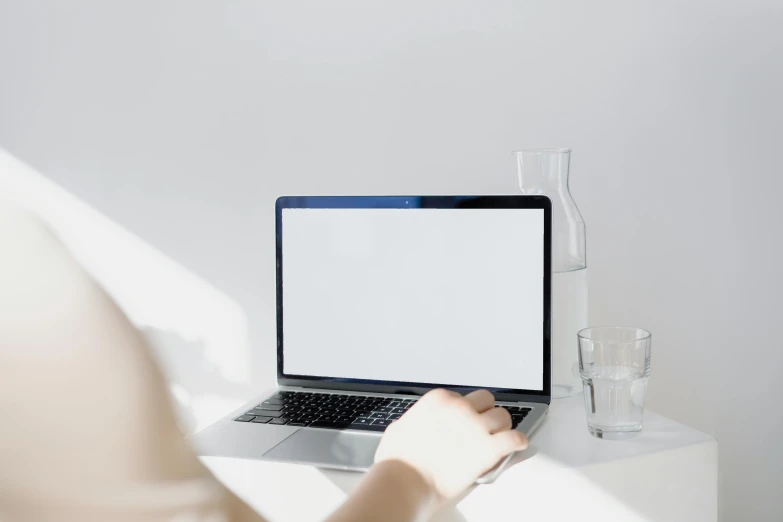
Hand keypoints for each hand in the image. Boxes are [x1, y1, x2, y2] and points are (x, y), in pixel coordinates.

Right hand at [374, 388, 527, 501]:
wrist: (405, 482)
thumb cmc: (398, 461)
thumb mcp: (398, 429)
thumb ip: (412, 421)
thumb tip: (411, 425)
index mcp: (439, 400)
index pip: (463, 397)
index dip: (466, 411)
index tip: (467, 420)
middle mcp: (459, 408)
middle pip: (487, 401)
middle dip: (486, 413)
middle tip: (485, 426)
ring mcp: (475, 427)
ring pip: (503, 417)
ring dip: (502, 427)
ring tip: (501, 436)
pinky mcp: (488, 448)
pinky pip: (514, 438)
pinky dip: (518, 441)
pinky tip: (517, 444)